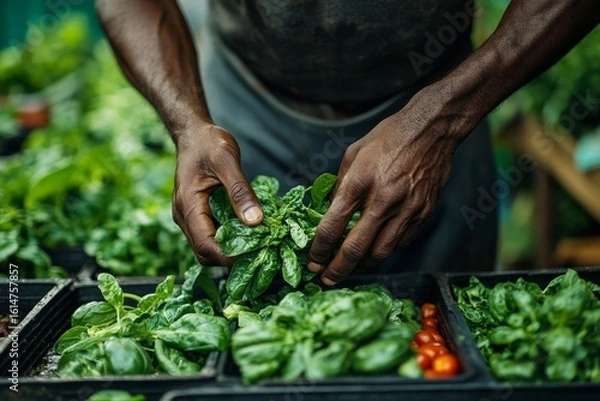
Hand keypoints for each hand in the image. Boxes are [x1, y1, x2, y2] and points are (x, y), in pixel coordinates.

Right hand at [172, 124, 263, 265]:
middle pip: (204, 253)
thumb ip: (240, 191)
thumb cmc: (208, 143)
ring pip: (206, 248)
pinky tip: (247, 234)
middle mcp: (184, 216)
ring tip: (257, 246)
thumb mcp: (228, 161)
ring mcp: (188, 217)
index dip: (229, 257)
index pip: (206, 245)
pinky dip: (227, 241)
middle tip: (260, 254)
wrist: (193, 134)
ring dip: (229, 252)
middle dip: (230, 259)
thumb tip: (256, 222)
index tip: (256, 256)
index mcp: (188, 205)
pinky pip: (209, 236)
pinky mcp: (196, 215)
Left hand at [308, 91, 462, 284]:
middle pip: (355, 249)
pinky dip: (383, 251)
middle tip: (325, 280)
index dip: (319, 250)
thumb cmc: (389, 136)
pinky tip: (374, 250)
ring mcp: (406, 210)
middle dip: (337, 269)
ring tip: (349, 267)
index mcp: (360, 182)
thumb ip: (339, 184)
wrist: (432, 130)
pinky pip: (400, 243)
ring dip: (361, 265)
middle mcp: (383, 200)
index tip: (312, 262)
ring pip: (380, 253)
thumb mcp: (354, 153)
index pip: (332, 226)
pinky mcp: (422, 214)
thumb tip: (327, 210)